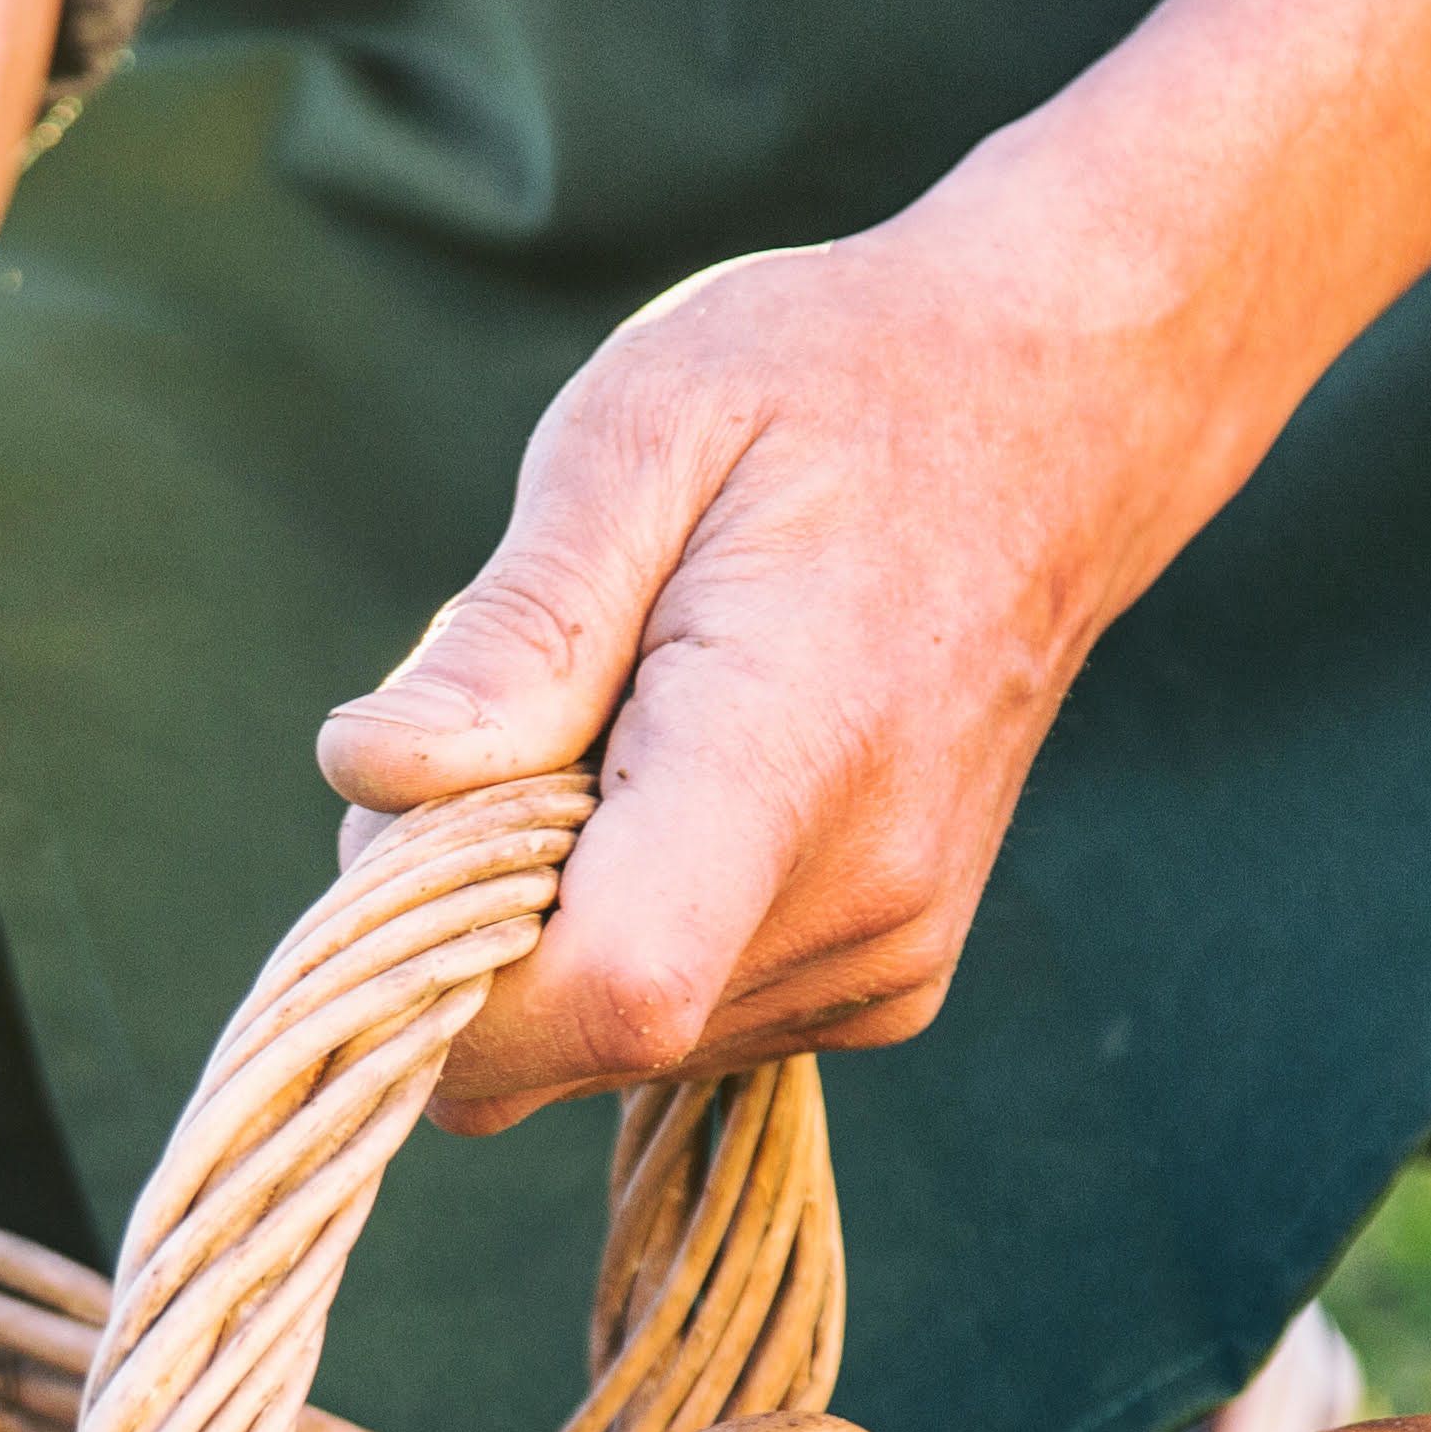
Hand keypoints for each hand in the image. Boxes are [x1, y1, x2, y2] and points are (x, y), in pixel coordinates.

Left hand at [312, 172, 1290, 1133]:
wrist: (1057, 414)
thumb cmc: (833, 388)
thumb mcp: (642, 434)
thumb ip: (514, 629)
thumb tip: (373, 779)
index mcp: (796, 755)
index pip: (605, 988)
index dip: (442, 971)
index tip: (394, 832)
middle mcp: (862, 904)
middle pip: (561, 1034)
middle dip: (459, 913)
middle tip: (510, 715)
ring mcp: (884, 966)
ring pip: (598, 1043)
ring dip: (540, 911)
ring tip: (615, 721)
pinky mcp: (882, 988)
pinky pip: (669, 1021)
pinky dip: (615, 924)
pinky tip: (669, 776)